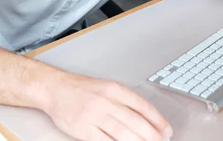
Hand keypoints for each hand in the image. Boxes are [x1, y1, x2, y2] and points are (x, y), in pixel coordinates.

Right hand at [43, 71, 172, 140]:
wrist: (55, 89)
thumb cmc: (82, 89)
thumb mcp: (107, 87)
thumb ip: (126, 100)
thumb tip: (147, 117)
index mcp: (115, 89)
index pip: (143, 106)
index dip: (158, 121)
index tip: (167, 131)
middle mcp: (106, 101)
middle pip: (136, 122)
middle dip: (152, 136)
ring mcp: (94, 116)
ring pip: (123, 134)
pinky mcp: (84, 130)